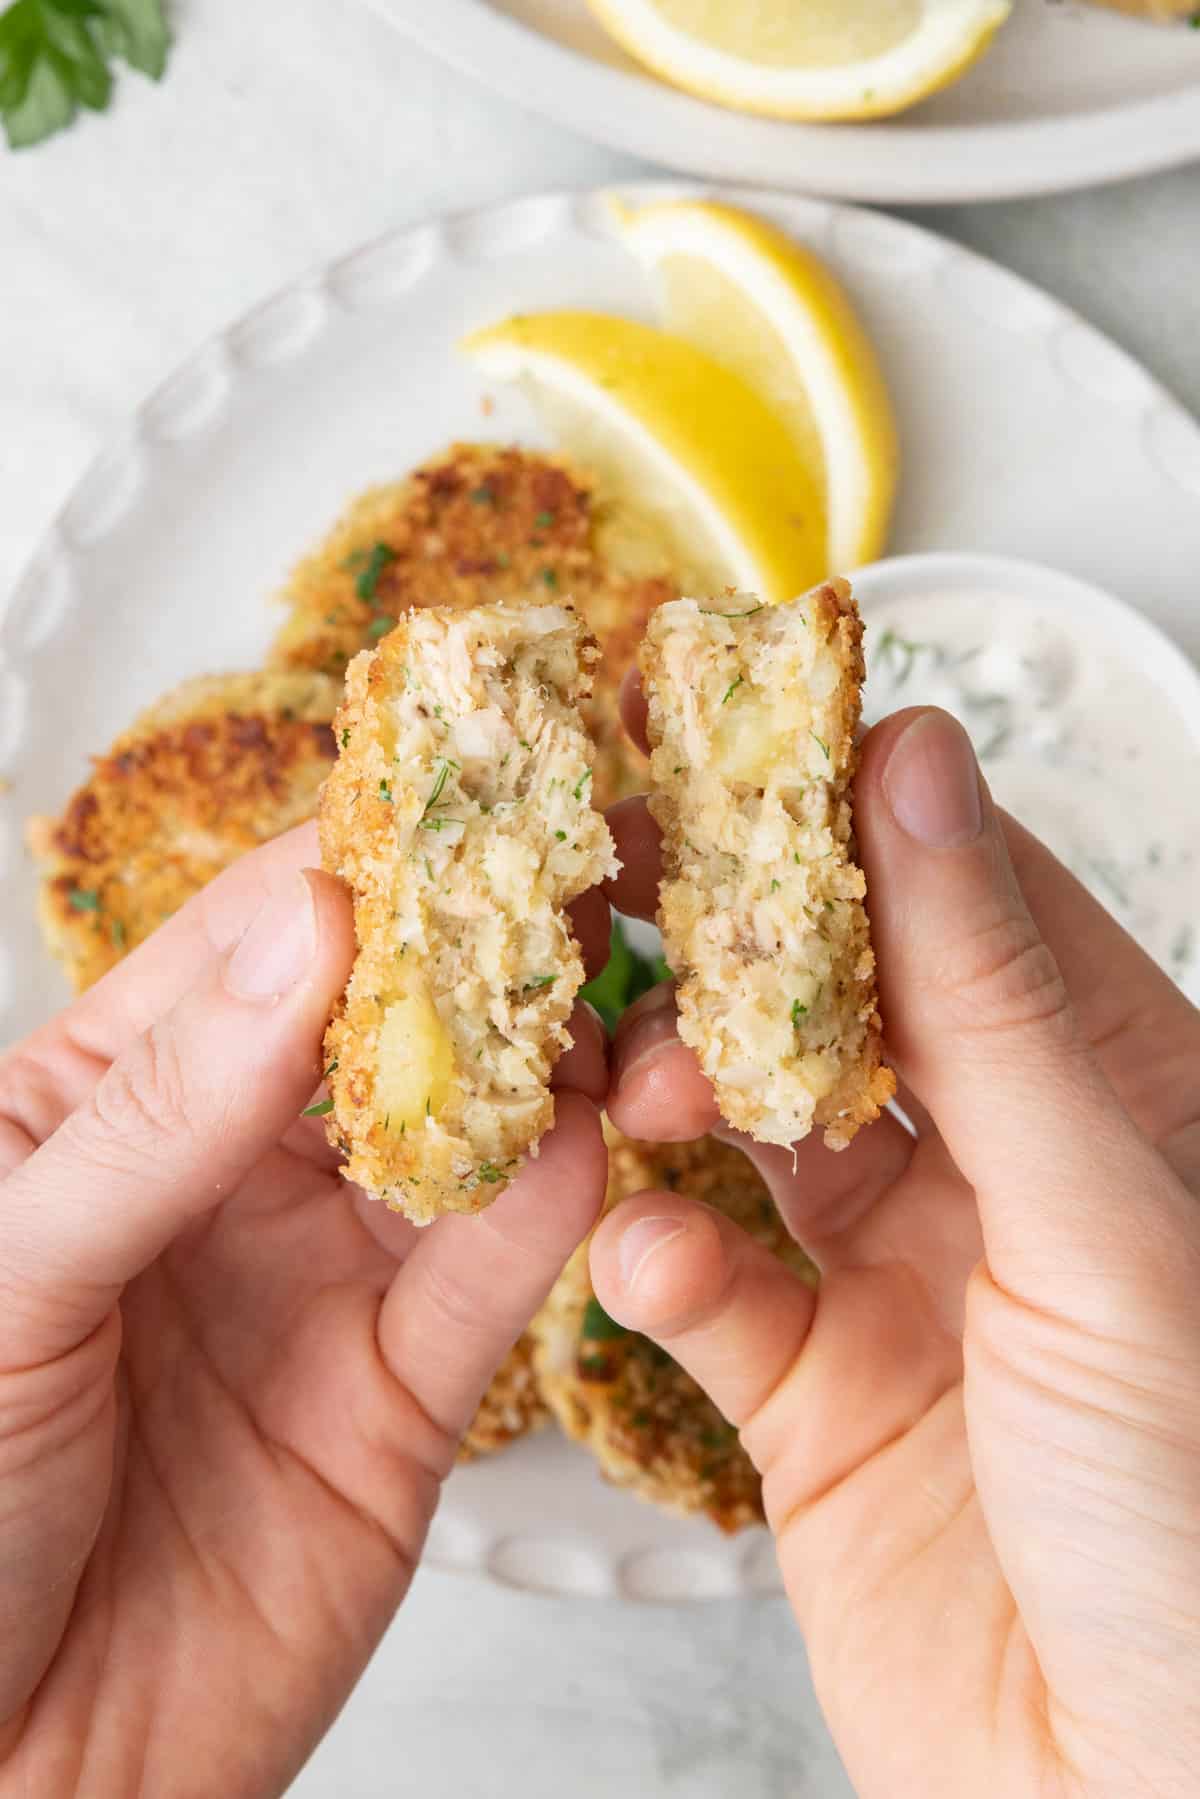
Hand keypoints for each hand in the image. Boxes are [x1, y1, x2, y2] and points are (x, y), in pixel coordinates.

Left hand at [0, 823, 609, 1795]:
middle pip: (390, 1020)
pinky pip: (494, 1280)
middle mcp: (236, 1168)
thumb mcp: (10, 1279)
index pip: (259, 938)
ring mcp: (328, 1275)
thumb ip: (163, 1114)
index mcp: (112, 1099)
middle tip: (603, 864)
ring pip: (468, 1136)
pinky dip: (555, 1215)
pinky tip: (598, 1150)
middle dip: (490, 945)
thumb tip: (310, 926)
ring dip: (550, 1068)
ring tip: (624, 1003)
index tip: (478, 779)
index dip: (368, 858)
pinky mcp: (407, 1395)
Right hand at [594, 698, 1199, 1798]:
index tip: (729, 745)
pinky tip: (651, 1267)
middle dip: (732, 960)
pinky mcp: (810, 1392)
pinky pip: (709, 1291)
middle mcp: (1006, 1174)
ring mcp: (903, 1280)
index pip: (967, 903)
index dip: (848, 820)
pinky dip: (661, 1268)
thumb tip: (915, 772)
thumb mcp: (1105, 1225)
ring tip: (634, 1098)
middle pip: (839, 1006)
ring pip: (750, 1131)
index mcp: (1117, 1101)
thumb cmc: (1192, 1529)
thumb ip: (991, 1001)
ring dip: (674, 1103)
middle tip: (627, 900)